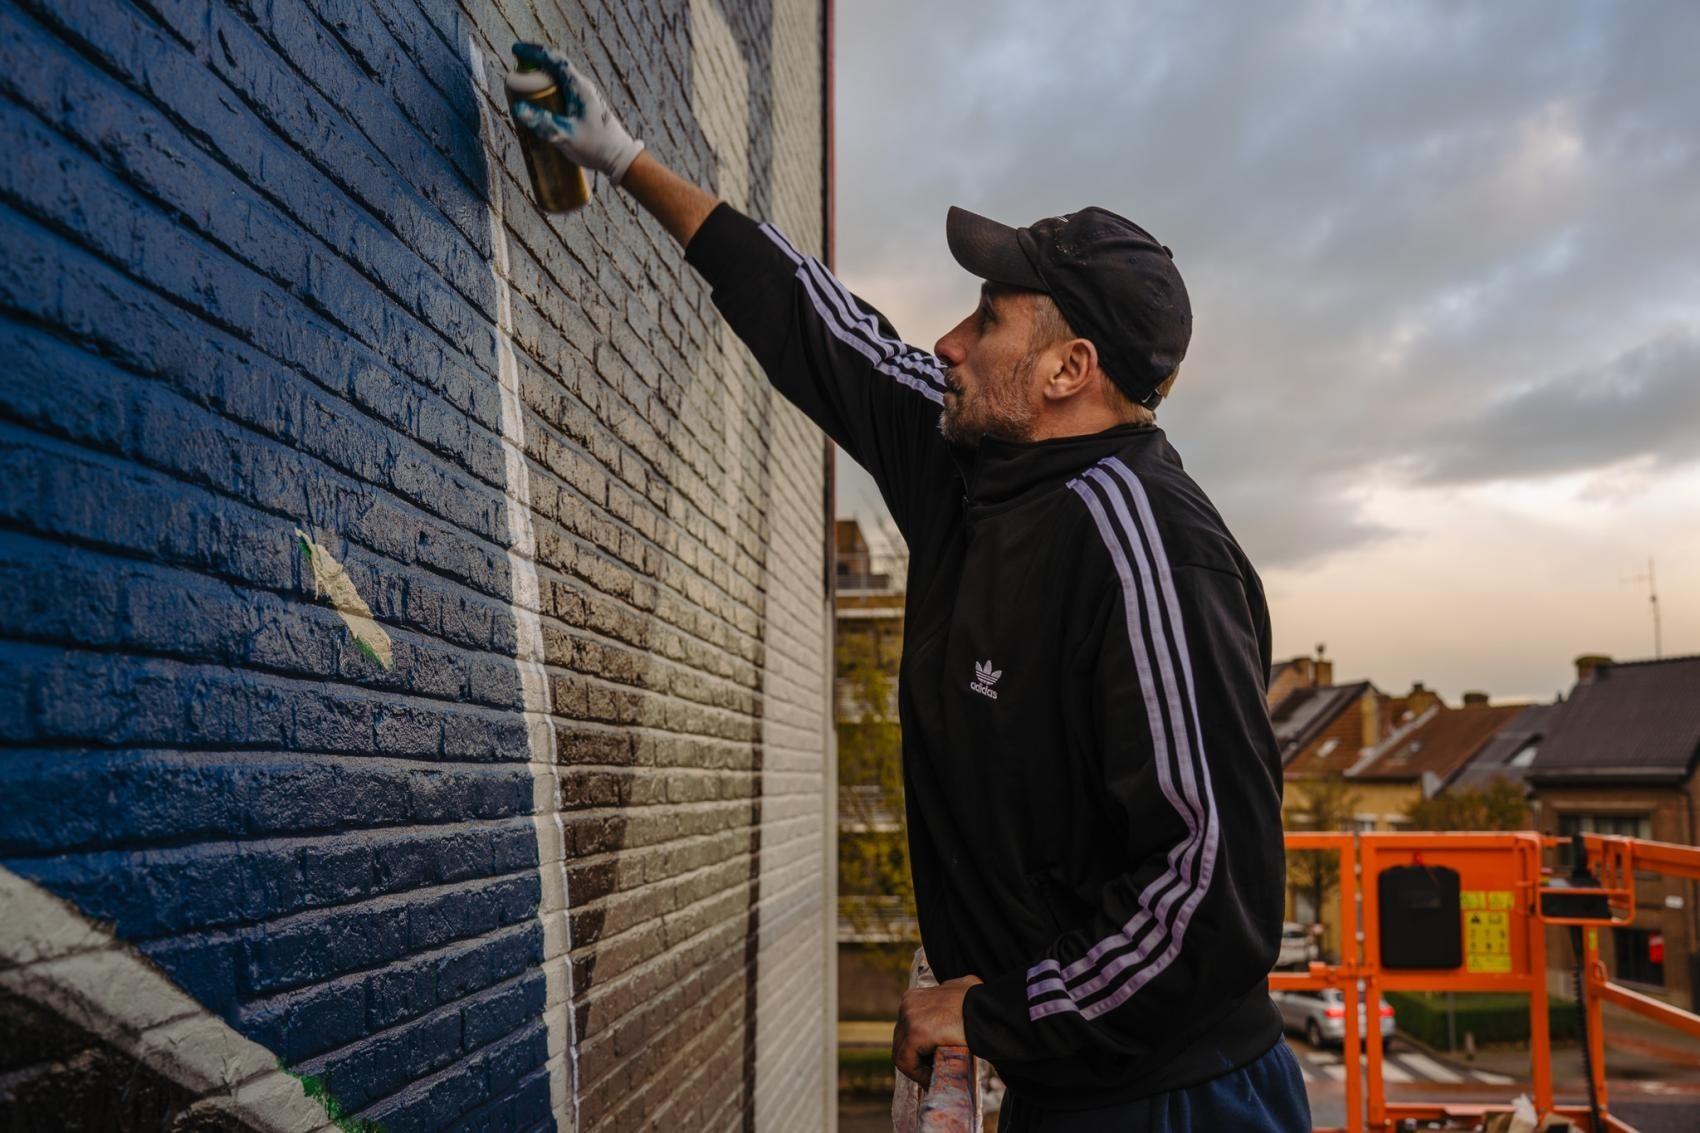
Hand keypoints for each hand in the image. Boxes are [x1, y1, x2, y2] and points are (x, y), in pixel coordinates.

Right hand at [510, 43, 644, 184]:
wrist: (620, 158)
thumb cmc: (596, 147)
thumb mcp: (565, 136)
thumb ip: (543, 123)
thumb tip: (518, 109)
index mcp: (579, 87)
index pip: (555, 60)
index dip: (534, 52)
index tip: (516, 50)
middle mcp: (583, 87)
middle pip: (555, 68)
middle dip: (534, 65)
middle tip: (516, 70)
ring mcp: (585, 96)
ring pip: (559, 80)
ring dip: (541, 79)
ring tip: (524, 86)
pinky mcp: (585, 107)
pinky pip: (563, 92)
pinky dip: (549, 91)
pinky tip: (540, 104)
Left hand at [892, 974, 981, 1087]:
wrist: (991, 1009)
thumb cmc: (982, 1001)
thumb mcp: (961, 990)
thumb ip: (950, 997)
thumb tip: (952, 1007)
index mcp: (915, 996)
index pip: (906, 1029)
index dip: (917, 1049)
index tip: (932, 1061)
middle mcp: (908, 1004)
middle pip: (902, 1040)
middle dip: (915, 1059)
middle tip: (932, 1072)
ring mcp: (910, 1017)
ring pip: (901, 1052)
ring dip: (916, 1069)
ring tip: (933, 1079)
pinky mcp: (916, 1033)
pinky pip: (906, 1061)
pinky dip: (917, 1074)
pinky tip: (932, 1080)